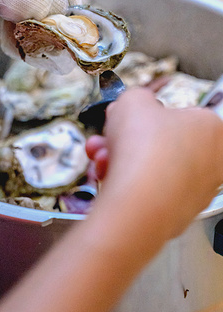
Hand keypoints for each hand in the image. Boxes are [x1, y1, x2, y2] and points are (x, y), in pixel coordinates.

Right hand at [86, 88, 222, 238]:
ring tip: (100, 157)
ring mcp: (196, 190)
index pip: (176, 113)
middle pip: (160, 141)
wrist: (137, 204)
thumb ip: (136, 97)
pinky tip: (108, 177)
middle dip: (125, 138)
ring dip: (120, 158)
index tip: (127, 116)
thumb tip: (135, 104)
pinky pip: (147, 190)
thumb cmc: (144, 148)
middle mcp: (212, 160)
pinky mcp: (177, 214)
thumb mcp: (133, 100)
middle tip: (108, 136)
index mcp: (211, 127)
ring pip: (150, 166)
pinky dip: (127, 183)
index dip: (145, 113)